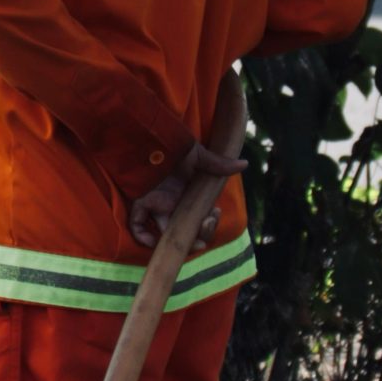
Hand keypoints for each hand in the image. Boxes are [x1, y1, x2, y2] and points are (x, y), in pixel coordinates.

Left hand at [128, 139, 249, 250]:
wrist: (154, 138)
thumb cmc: (174, 147)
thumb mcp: (199, 157)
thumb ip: (219, 164)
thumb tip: (244, 164)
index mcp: (185, 197)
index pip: (197, 220)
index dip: (208, 223)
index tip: (215, 212)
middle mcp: (171, 204)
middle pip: (184, 232)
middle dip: (199, 236)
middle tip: (207, 224)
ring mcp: (156, 205)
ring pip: (164, 234)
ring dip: (178, 242)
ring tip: (194, 240)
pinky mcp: (140, 202)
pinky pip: (137, 226)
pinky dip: (143, 237)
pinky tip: (156, 239)